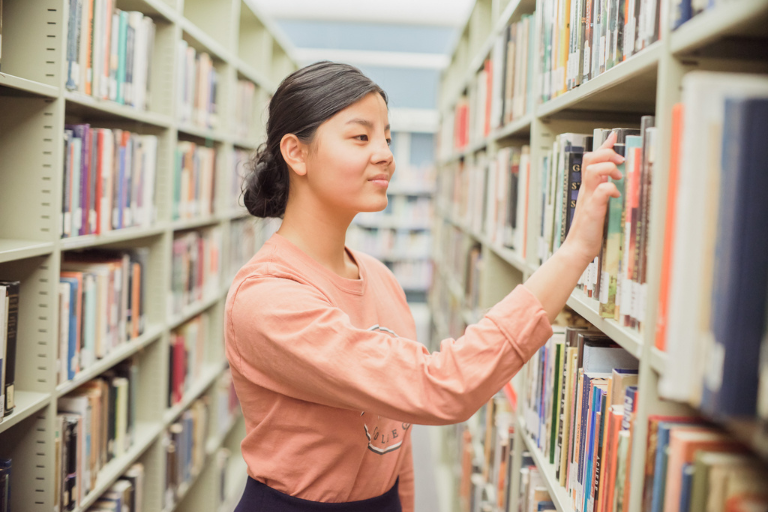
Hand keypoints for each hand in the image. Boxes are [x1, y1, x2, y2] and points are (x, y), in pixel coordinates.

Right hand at [562, 131, 623, 267]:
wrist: (578, 248)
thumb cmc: (589, 230)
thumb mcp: (597, 207)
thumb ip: (602, 193)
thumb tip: (612, 183)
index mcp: (588, 188)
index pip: (592, 160)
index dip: (603, 146)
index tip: (613, 136)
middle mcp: (586, 190)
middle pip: (590, 159)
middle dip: (606, 153)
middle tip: (619, 160)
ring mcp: (588, 199)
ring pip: (593, 170)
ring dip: (608, 168)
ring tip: (618, 176)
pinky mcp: (592, 210)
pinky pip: (601, 191)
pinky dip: (610, 188)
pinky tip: (616, 195)